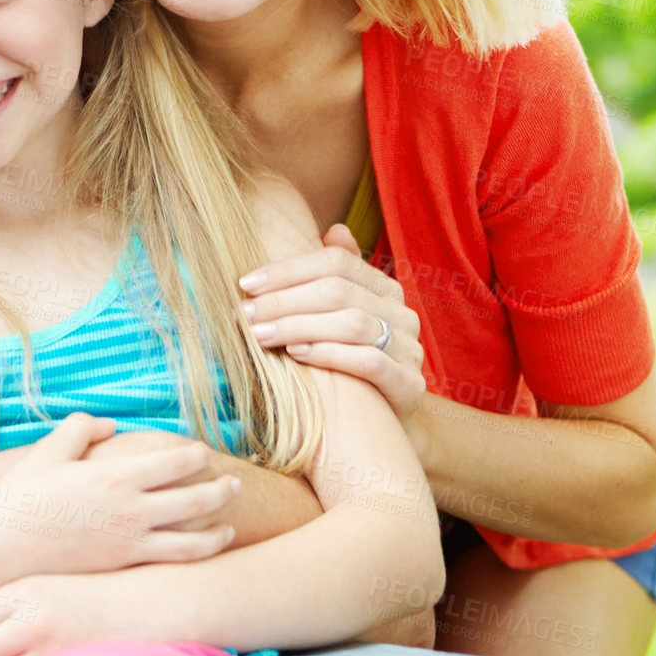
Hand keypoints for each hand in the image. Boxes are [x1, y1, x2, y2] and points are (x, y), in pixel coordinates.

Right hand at [0, 414, 237, 581]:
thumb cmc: (19, 496)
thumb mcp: (48, 452)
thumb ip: (81, 430)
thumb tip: (108, 422)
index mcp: (117, 475)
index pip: (176, 463)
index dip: (196, 457)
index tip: (204, 453)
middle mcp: (131, 510)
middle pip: (196, 499)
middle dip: (221, 490)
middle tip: (235, 484)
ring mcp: (130, 544)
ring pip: (194, 541)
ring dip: (218, 532)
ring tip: (230, 527)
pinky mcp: (122, 569)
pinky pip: (169, 564)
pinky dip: (193, 559)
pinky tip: (198, 556)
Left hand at [241, 224, 425, 419]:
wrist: (376, 426)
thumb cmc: (342, 365)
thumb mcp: (333, 319)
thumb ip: (328, 279)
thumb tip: (335, 229)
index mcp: (383, 289)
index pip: (336, 262)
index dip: (287, 270)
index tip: (245, 283)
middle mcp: (402, 314)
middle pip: (338, 292)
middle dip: (283, 301)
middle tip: (244, 313)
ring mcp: (410, 350)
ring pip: (352, 324)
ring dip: (298, 326)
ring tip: (259, 335)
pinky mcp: (411, 386)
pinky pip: (369, 362)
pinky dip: (328, 354)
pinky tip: (296, 354)